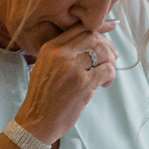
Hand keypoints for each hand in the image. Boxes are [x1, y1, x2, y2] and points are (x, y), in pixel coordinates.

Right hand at [12, 20, 118, 144]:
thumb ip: (62, 53)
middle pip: (93, 37)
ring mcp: (72, 68)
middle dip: (107, 45)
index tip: (110, 28)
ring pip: (102, 52)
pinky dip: (111, 75)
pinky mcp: (83, 84)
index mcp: (50, 48)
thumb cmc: (43, 96)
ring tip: (108, 71)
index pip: (79, 28)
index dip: (98, 28)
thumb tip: (90, 42)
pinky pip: (107, 70)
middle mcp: (61, 54)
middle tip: (112, 56)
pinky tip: (105, 83)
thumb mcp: (44, 66)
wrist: (36, 121)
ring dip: (111, 61)